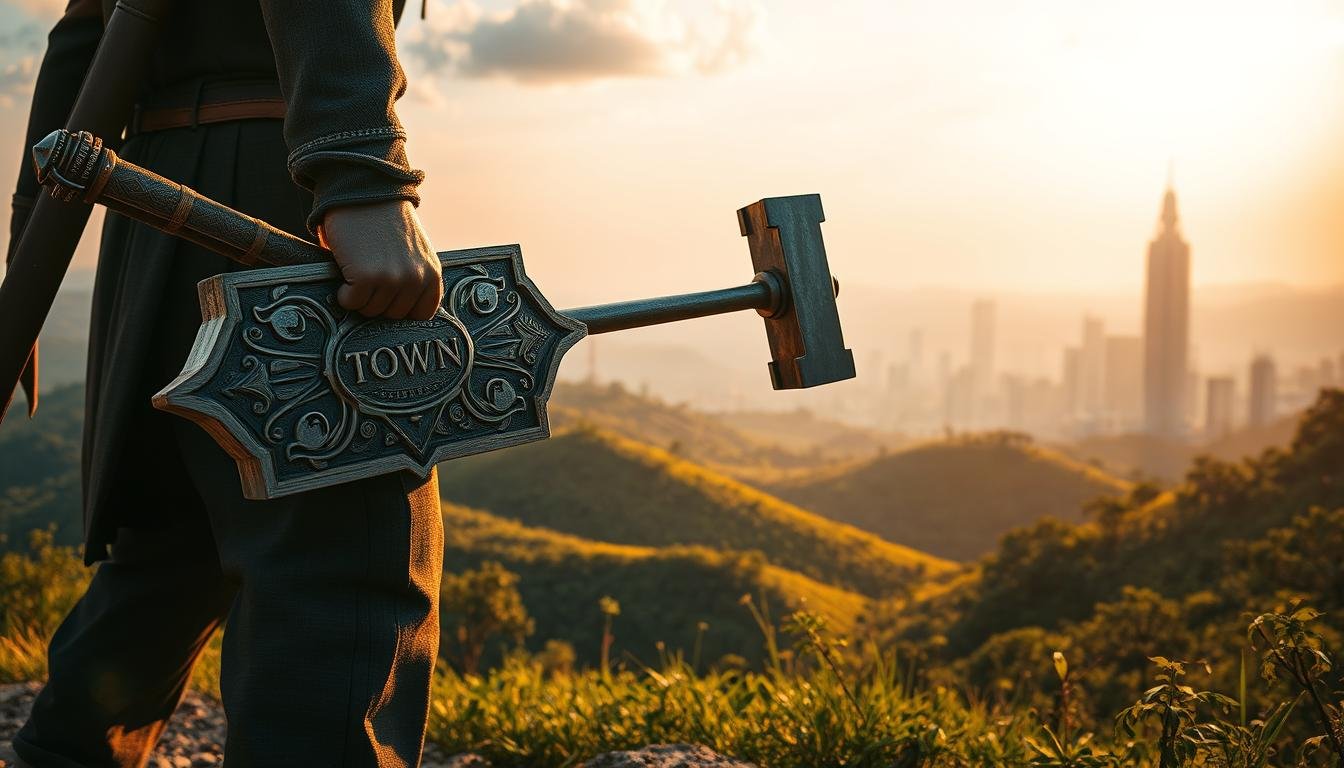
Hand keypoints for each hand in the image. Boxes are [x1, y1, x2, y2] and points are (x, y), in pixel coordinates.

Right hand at [318, 199, 442, 320]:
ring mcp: (391, 279)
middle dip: (378, 301)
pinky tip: (345, 275)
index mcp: (431, 273)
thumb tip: (397, 309)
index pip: (422, 313)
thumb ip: (412, 279)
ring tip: (358, 272)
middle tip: (369, 278)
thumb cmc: (385, 222)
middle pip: (393, 315)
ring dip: (360, 297)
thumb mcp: (413, 251)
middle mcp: (415, 278)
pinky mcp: (366, 276)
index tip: (389, 297)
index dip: (401, 307)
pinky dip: (343, 294)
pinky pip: (352, 302)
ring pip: (371, 310)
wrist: (365, 191)